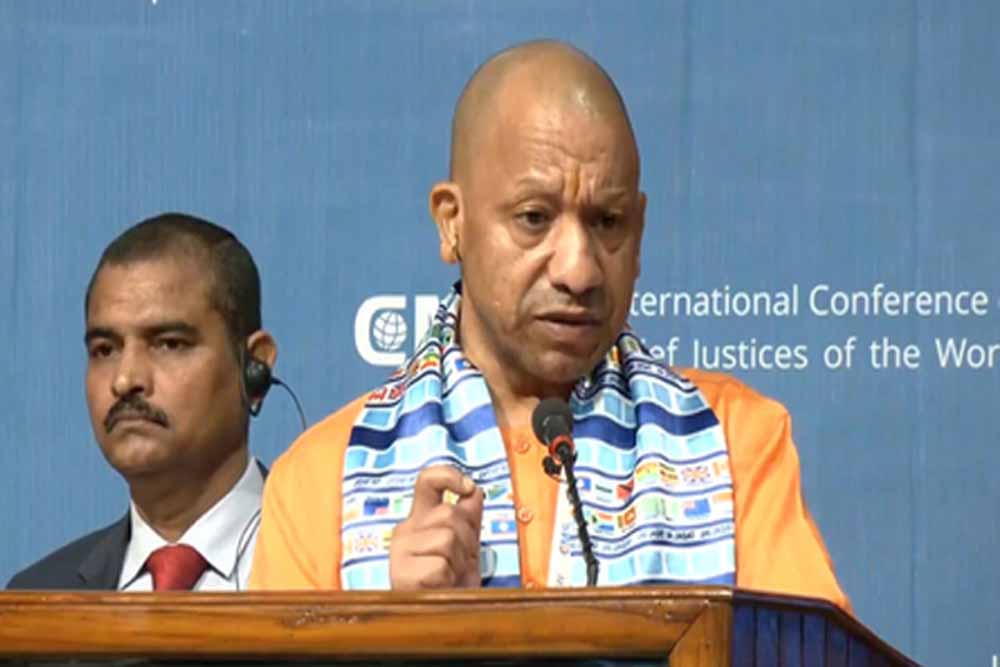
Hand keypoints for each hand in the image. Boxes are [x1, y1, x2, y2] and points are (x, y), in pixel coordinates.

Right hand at [389, 464, 483, 589]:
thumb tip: (473, 490)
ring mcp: (400, 551)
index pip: (428, 480)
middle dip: (467, 539)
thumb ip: (468, 518)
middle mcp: (406, 529)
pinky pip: (439, 566)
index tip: (467, 487)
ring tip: (451, 578)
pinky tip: (440, 589)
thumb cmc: (453, 585)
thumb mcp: (466, 547)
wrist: (442, 620)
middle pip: (449, 513)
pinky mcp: (400, 574)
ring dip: (459, 562)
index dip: (449, 475)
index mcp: (421, 519)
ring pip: (446, 538)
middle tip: (461, 564)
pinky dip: (448, 580)